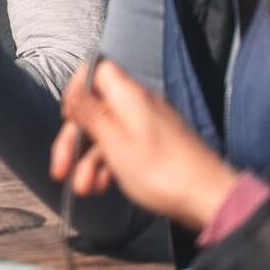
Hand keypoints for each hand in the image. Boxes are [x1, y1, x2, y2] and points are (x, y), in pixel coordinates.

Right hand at [49, 58, 239, 230]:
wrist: (209, 199)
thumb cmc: (162, 171)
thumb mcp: (115, 143)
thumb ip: (91, 114)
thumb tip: (73, 91)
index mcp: (129, 95)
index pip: (96, 69)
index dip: (77, 88)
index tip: (67, 116)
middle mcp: (139, 105)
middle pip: (95, 108)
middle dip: (74, 140)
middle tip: (60, 170)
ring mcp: (148, 126)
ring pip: (106, 133)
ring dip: (89, 161)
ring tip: (84, 190)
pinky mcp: (155, 147)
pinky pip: (123, 148)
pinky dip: (108, 165)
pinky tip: (102, 187)